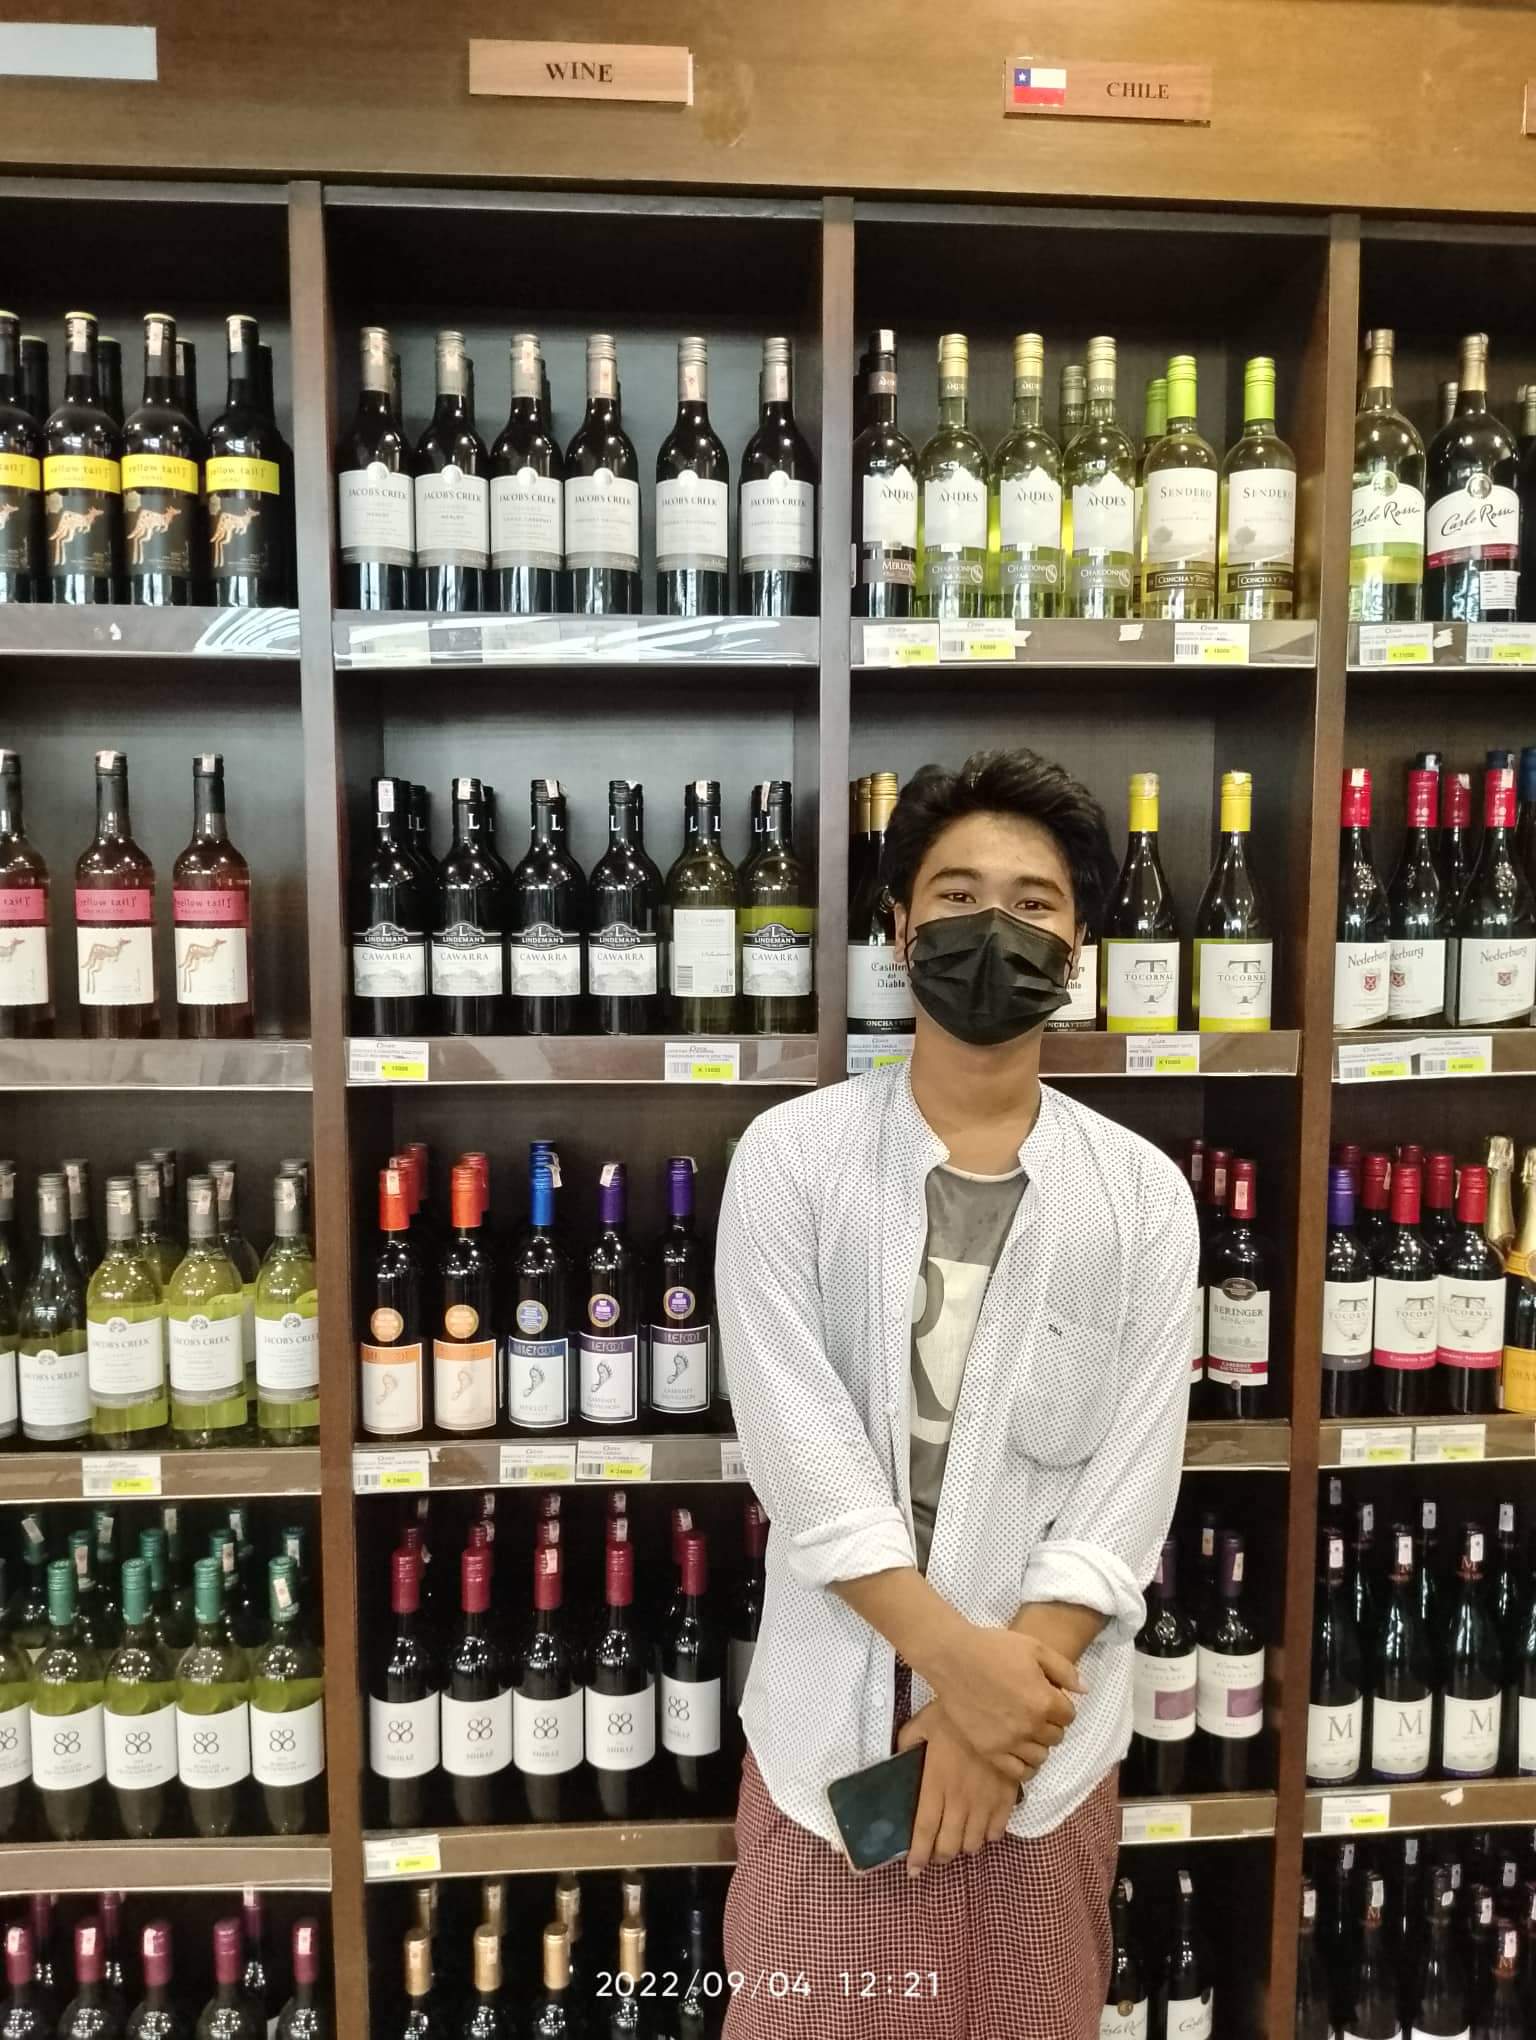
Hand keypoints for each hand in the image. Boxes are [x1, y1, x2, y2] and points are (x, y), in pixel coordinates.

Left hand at [898, 1702, 1019, 1876]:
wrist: (993, 1704)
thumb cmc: (953, 1713)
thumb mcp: (921, 1725)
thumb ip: (906, 1745)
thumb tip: (897, 1760)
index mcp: (936, 1784)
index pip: (925, 1830)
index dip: (919, 1854)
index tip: (913, 1870)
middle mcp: (960, 1799)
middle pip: (950, 1844)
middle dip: (940, 1856)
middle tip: (936, 1853)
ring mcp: (986, 1800)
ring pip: (974, 1842)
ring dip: (964, 1847)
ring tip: (958, 1841)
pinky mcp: (1007, 1796)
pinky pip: (998, 1829)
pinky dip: (989, 1835)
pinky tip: (982, 1828)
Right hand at [926, 1624, 1083, 1765]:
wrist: (952, 1658)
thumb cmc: (994, 1648)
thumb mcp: (1034, 1647)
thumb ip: (1064, 1670)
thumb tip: (1084, 1691)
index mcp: (1045, 1700)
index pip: (1069, 1715)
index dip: (1060, 1704)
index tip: (1047, 1696)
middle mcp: (1031, 1726)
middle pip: (1056, 1736)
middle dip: (1050, 1723)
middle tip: (1034, 1709)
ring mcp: (1009, 1741)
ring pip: (1041, 1756)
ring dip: (1038, 1743)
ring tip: (1026, 1728)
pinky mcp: (990, 1751)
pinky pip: (1019, 1773)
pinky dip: (1025, 1765)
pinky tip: (1020, 1751)